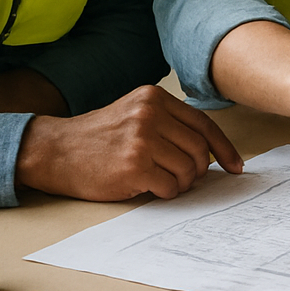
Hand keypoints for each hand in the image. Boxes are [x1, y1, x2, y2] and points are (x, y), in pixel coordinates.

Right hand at [15, 84, 242, 200]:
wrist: (54, 151)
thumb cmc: (97, 138)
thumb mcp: (133, 114)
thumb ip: (168, 124)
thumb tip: (209, 152)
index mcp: (153, 98)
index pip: (203, 124)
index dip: (224, 148)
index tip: (236, 166)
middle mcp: (150, 114)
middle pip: (198, 149)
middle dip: (198, 170)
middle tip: (186, 178)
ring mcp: (142, 139)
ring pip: (188, 169)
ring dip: (181, 183)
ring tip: (162, 182)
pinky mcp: (134, 166)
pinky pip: (170, 187)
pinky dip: (166, 192)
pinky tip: (149, 187)